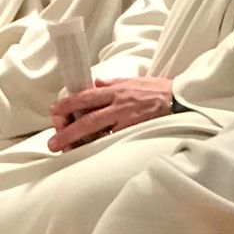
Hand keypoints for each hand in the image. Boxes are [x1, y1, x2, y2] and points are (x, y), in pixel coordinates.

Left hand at [48, 77, 173, 151]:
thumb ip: (113, 83)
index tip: (54, 110)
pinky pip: (115, 139)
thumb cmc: (158, 90)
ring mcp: (127, 118)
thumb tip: (96, 83)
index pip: (87, 96)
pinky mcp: (136, 129)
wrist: (180, 98)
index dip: (69, 103)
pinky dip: (102, 146)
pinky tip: (91, 153)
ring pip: (99, 131)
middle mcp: (119, 103)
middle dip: (68, 130)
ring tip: (67, 151)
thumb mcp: (133, 80)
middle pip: (88, 117)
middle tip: (53, 142)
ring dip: (81, 141)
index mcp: (116, 89)